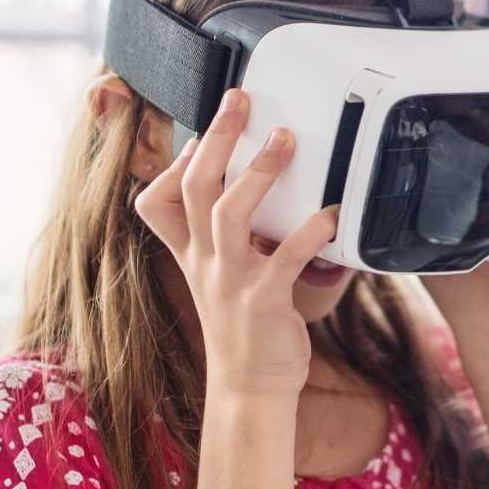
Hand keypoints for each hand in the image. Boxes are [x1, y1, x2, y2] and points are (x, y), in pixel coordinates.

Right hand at [135, 89, 339, 398]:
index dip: (173, 164)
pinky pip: (284, 257)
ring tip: (284, 138)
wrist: (251, 388)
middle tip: (239, 99)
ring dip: (258, 172)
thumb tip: (254, 190)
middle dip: (216, 137)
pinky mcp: (264, 301)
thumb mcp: (223, 277)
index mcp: (192, 254)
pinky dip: (309, 231)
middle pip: (195, 187)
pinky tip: (331, 213)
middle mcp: (205, 262)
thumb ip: (231, 237)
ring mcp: (230, 281)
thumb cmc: (246, 328)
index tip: (199, 135)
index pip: (157, 201)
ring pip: (228, 212)